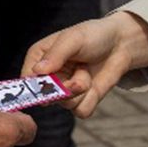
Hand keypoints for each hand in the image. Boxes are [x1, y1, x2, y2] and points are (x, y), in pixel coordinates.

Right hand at [22, 12, 147, 117]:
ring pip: (66, 105)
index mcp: (39, 58)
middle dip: (66, 88)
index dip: (37, 86)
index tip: (51, 82)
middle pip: (46, 97)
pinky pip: (81, 111)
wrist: (120, 44)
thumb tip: (37, 70)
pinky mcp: (81, 101)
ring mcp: (64, 91)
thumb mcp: (74, 38)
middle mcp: (48, 77)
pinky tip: (94, 82)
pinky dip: (91, 99)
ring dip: (81, 90)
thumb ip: (56, 54)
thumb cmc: (94, 35)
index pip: (27, 81)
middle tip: (80, 70)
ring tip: (87, 71)